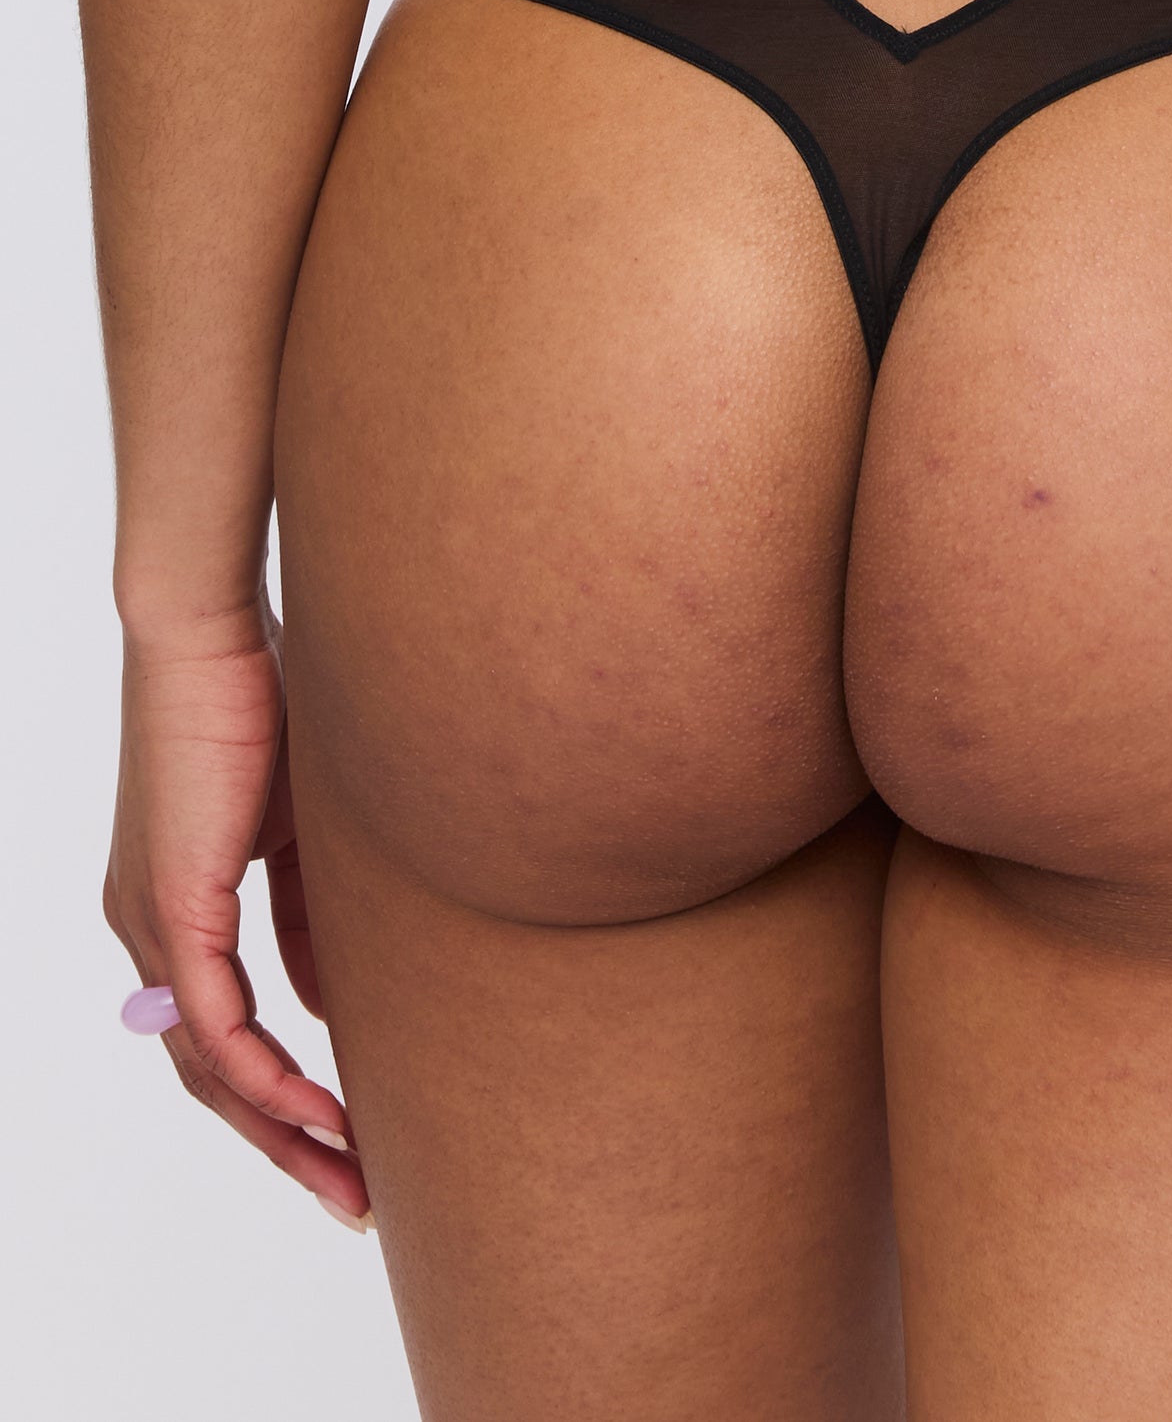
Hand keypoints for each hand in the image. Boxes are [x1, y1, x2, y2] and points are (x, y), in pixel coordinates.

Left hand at [103, 597, 370, 1226]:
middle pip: (214, 1077)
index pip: (230, 1037)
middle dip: (289, 1146)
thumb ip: (316, 915)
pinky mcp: (171, 906)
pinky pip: (217, 1023)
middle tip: (355, 1200)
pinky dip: (267, 1077)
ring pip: (210, 1069)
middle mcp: (151, 935)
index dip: (291, 1099)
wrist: (213, 631)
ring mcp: (153, 927)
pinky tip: (319, 1111)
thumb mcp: (307, 831)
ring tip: (350, 1177)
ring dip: (282, 1132)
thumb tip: (341, 1001)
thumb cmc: (267, 702)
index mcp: (180, 912)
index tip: (359, 1140)